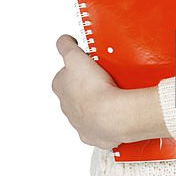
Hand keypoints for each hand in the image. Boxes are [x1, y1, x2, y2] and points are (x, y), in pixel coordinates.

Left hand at [51, 35, 170, 148]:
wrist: (111, 114)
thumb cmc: (92, 88)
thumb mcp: (74, 56)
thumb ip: (65, 46)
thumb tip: (63, 40)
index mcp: (59, 87)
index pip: (64, 74)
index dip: (76, 67)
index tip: (88, 64)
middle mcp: (67, 106)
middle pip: (76, 92)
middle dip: (87, 85)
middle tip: (103, 77)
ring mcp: (80, 122)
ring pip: (88, 110)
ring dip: (97, 102)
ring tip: (113, 93)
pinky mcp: (94, 134)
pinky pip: (100, 126)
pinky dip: (107, 119)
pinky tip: (116, 111)